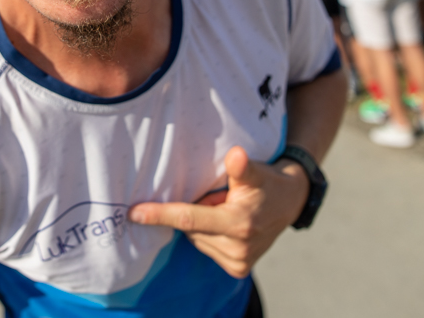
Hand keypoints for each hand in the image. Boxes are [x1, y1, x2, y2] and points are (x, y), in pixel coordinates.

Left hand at [127, 146, 307, 277]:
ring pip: (196, 238)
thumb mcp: (255, 171)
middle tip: (217, 195)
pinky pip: (205, 246)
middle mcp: (237, 248)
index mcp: (238, 223)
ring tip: (225, 208)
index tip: (133, 213)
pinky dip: (208, 233)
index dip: (160, 214)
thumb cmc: (266, 182)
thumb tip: (236, 155)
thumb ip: (241, 167)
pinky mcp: (237, 269)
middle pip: (190, 227)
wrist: (290, 202)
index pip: (189, 218)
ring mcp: (237, 261)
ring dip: (202, 223)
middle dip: (194, 208)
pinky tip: (226, 224)